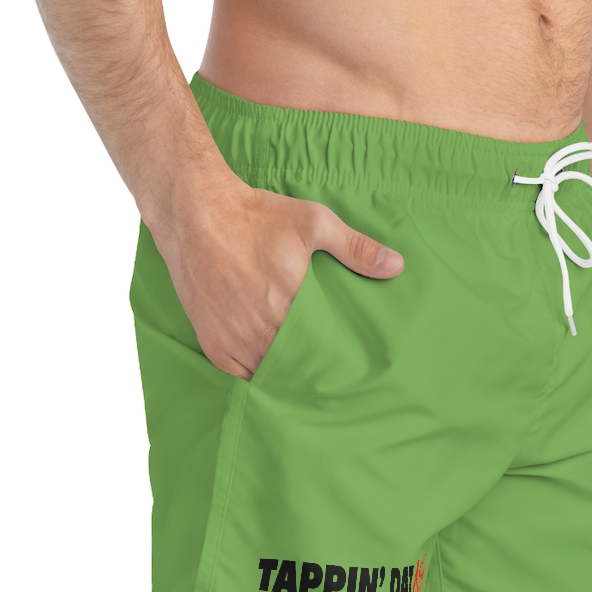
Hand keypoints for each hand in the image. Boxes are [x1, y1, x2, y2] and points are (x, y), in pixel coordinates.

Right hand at [149, 164, 403, 378]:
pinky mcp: (214, 343)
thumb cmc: (256, 217)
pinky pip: (241, 376)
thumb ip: (356, 248)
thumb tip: (397, 265)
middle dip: (315, 370)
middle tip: (335, 378)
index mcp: (291, 304)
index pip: (326, 350)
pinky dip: (256, 375)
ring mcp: (235, 340)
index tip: (353, 366)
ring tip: (306, 376)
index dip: (339, 361)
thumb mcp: (313, 223)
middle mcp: (261, 329)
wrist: (194, 214)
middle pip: (299, 366)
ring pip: (270, 374)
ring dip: (286, 374)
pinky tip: (273, 369)